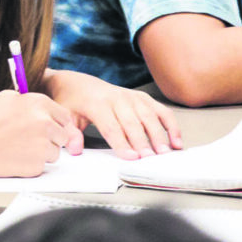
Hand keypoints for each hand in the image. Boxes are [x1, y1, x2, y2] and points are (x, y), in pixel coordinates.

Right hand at [0, 89, 82, 176]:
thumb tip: (40, 110)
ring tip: (17, 149)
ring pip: (54, 153)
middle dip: (51, 139)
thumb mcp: (6, 99)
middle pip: (63, 136)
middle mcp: (45, 123)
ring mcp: (42, 145)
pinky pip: (41, 167)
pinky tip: (13, 158)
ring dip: (41, 153)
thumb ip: (29, 103)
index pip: (64, 116)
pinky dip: (30, 165)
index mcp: (39, 104)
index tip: (52, 129)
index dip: (57, 124)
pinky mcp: (36, 166)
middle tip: (30, 140)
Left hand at [44, 69, 180, 159]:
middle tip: (152, 159)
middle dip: (143, 141)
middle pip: (133, 122)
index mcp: (97, 104)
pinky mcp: (141, 97)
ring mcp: (131, 97)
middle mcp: (117, 98)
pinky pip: (160, 110)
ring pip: (149, 116)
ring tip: (167, 152)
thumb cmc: (72, 103)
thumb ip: (70, 133)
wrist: (77, 83)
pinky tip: (177, 140)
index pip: (111, 127)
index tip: (132, 158)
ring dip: (160, 134)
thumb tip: (75, 149)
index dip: (122, 143)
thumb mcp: (65, 116)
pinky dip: (170, 124)